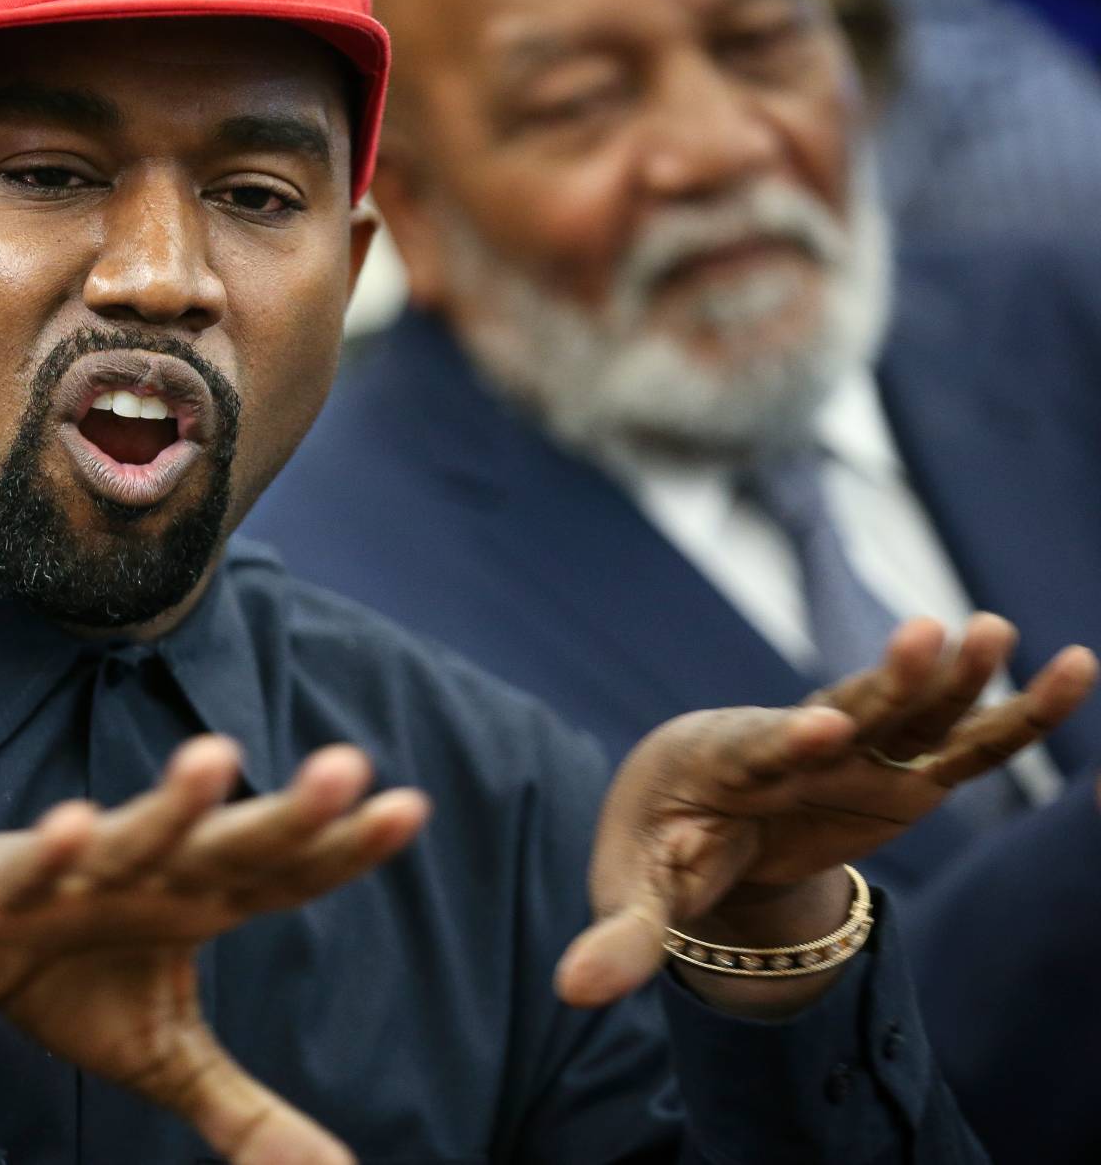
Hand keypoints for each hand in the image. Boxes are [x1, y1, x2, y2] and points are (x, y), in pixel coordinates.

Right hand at [0, 736, 428, 1163]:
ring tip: (215, 754)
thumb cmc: (67, 976)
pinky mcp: (5, 895)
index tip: (409, 809)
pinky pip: (30, 873)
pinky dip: (49, 853)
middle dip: (286, 812)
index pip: (285, 876)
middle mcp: (151, 875)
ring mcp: (79, 877)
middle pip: (228, 845)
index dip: (343, 849)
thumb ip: (248, 1111)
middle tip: (348, 765)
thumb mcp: (166, 1055)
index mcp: (198, 902)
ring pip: (132, 837)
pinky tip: (72, 823)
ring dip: (169, 804)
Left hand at [557, 614, 1095, 1015]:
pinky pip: (967, 740)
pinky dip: (1018, 712)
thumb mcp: (637, 894)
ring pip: (909, 709)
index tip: (821, 729)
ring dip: (951, 675)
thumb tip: (571, 992)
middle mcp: (792, 743)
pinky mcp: (902, 774)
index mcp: (719, 762)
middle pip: (843, 706)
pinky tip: (1076, 668)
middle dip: (882, 680)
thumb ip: (619, 937)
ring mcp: (856, 753)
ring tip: (991, 629)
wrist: (691, 815)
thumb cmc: (658, 849)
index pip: (756, 747)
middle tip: (925, 635)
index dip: (787, 739)